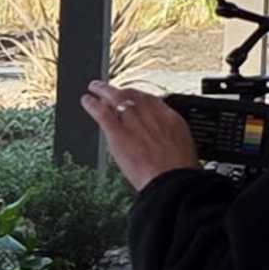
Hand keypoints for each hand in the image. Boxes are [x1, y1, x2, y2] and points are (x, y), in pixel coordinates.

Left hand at [79, 81, 199, 185]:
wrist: (173, 182)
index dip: (137, 96)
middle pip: (132, 96)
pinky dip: (92, 105)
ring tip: (94, 87)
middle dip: (119, 90)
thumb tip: (161, 138)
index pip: (151, 99)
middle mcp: (152, 116)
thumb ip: (168, 136)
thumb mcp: (183, 146)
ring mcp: (134, 123)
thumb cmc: (179, 171)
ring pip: (116, 99)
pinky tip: (86, 101)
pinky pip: (102, 113)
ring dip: (103, 91)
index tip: (131, 95)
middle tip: (109, 88)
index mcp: (170, 119)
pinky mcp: (119, 134)